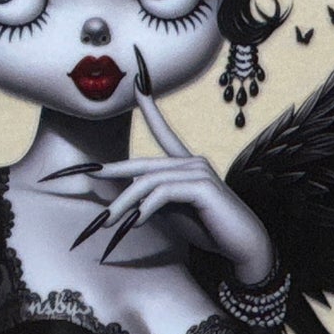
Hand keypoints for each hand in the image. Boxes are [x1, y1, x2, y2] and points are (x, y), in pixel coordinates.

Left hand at [81, 47, 274, 284]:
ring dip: (125, 202)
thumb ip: (154, 199)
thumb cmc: (210, 230)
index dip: (150, 109)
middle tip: (90, 177)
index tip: (137, 85)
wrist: (244, 247)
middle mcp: (193, 162)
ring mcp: (199, 172)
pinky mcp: (202, 187)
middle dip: (114, 173)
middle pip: (143, 166)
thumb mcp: (175, 212)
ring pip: (148, 181)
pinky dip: (145, 208)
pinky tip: (136, 222)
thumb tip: (128, 196)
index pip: (164, 132)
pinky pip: (163, 192)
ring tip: (109, 221)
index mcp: (187, 165)